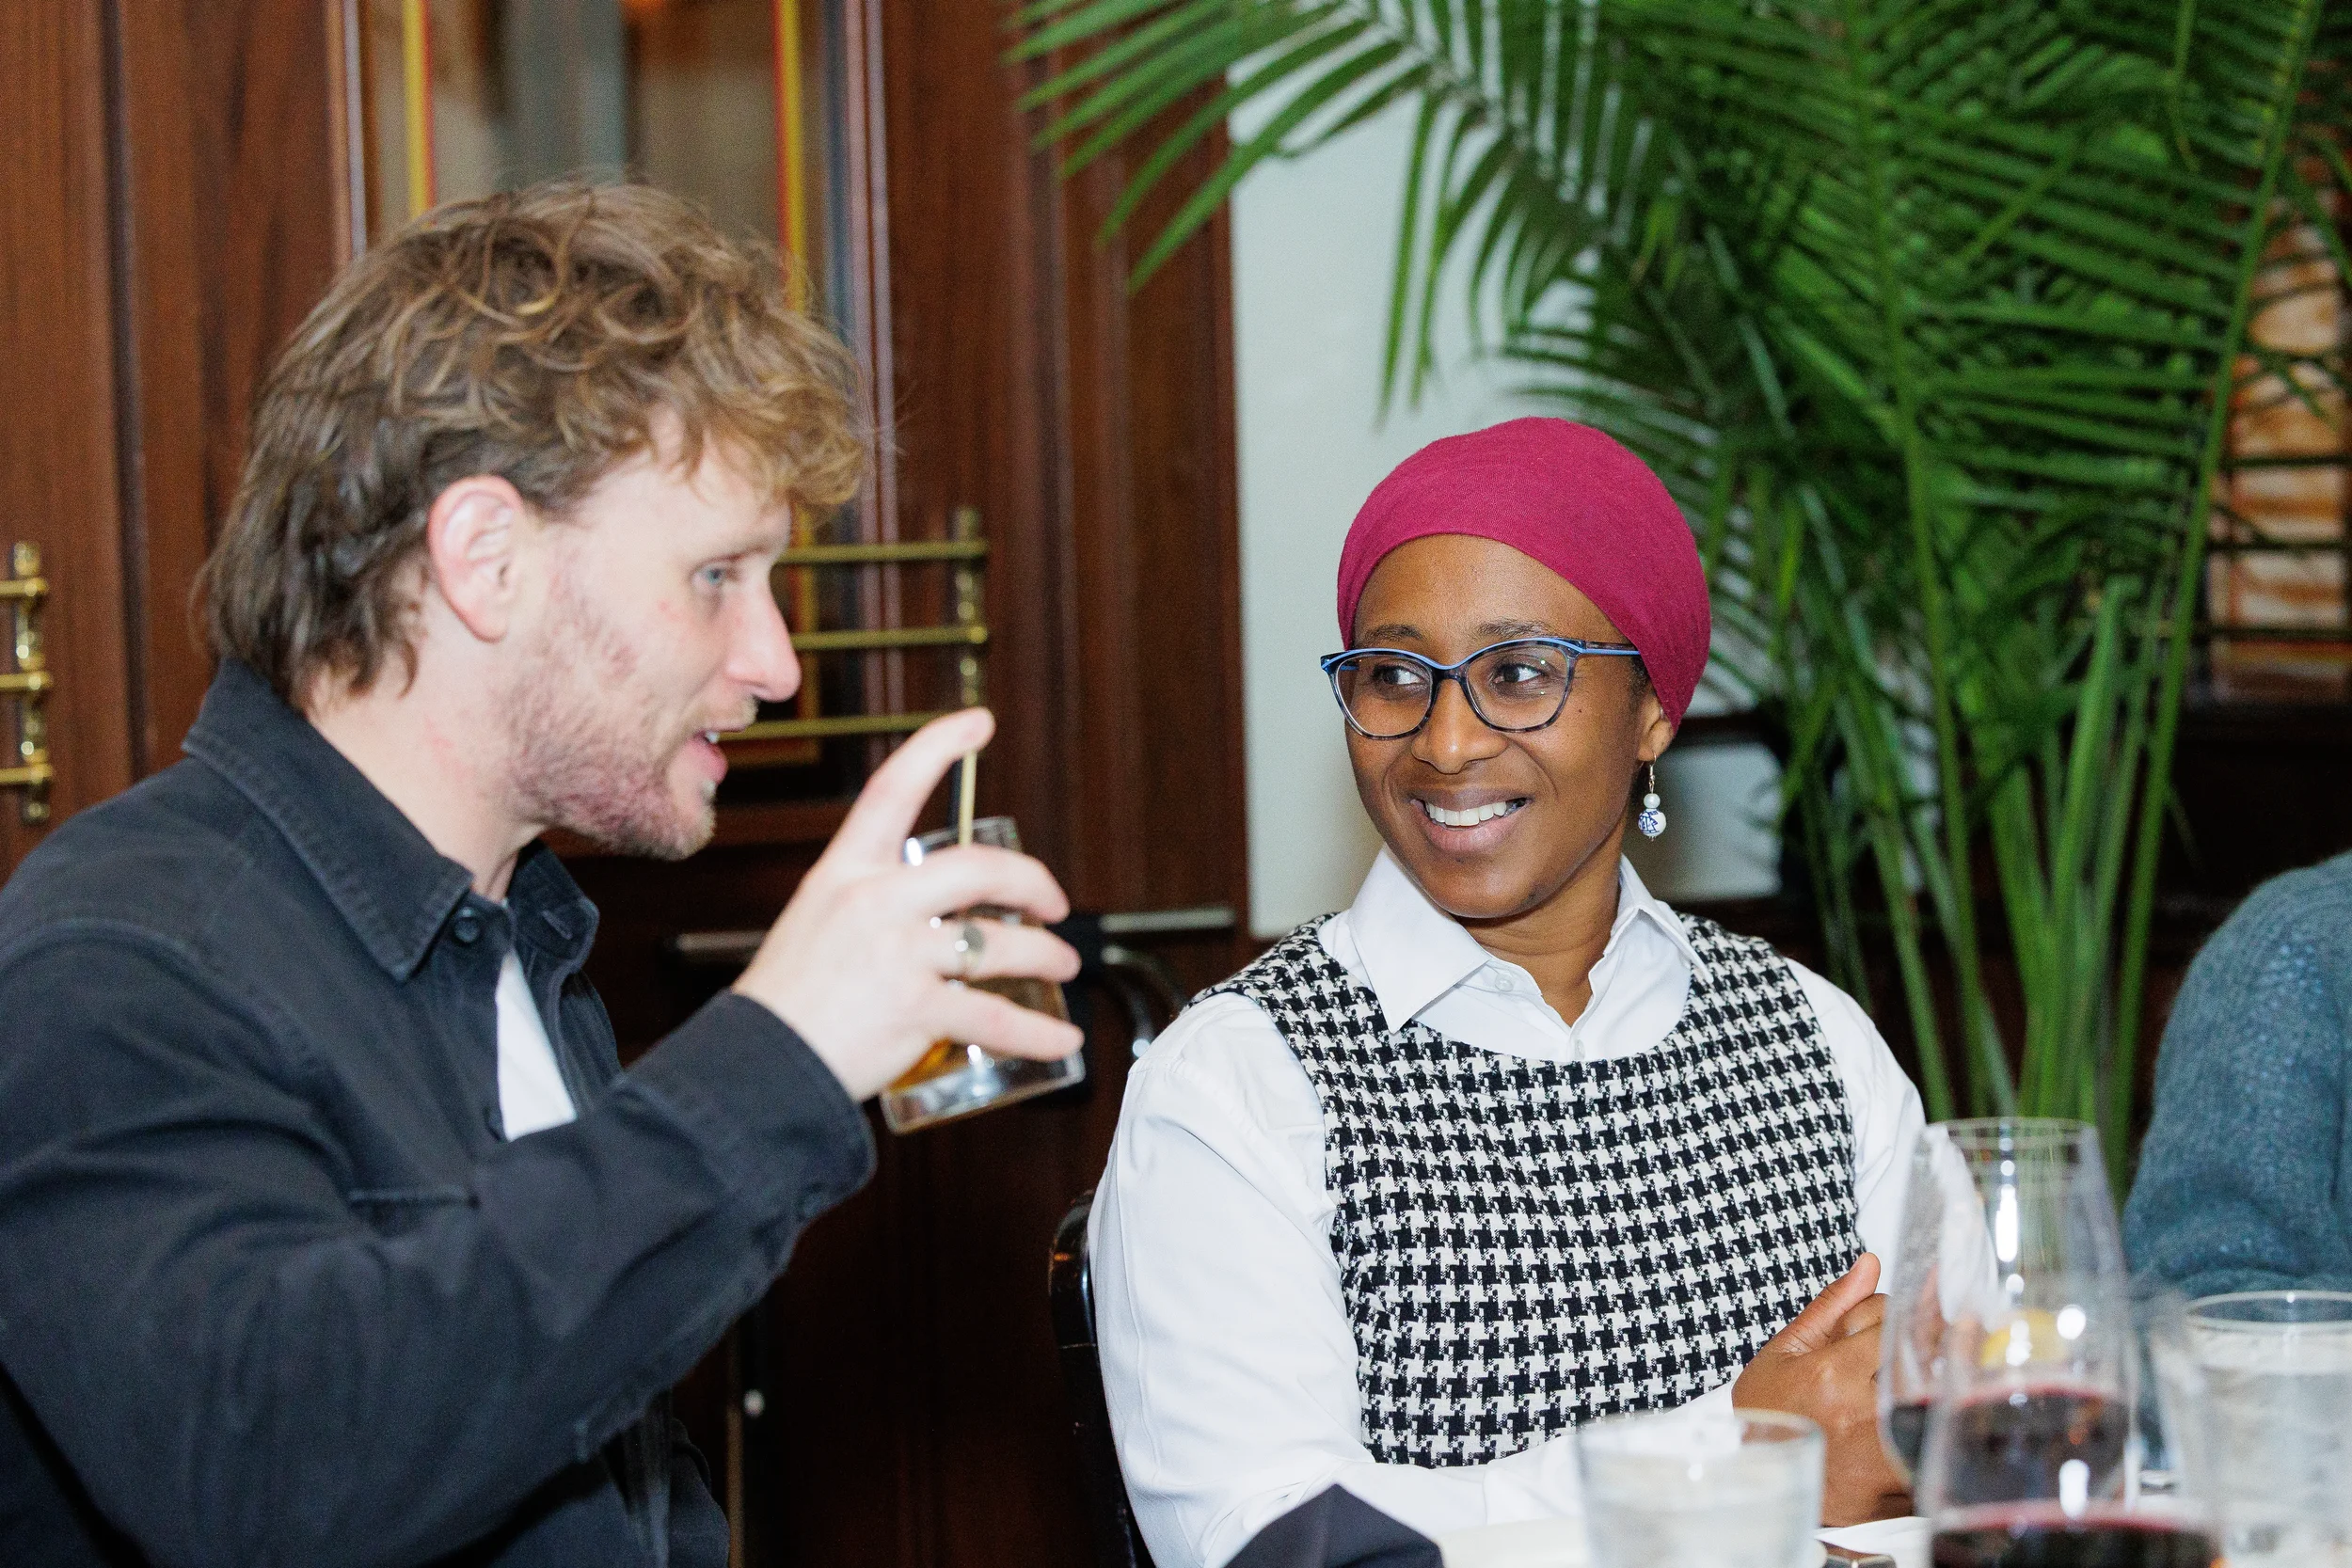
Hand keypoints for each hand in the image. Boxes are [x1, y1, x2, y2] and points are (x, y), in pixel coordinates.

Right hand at [731, 708, 1083, 1099]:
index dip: (938, 747)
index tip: (976, 722)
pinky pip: (994, 1017)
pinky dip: (1038, 1032)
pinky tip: (1062, 1039)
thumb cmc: (788, 999)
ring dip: (1046, 956)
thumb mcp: (818, 921)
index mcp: (845, 871)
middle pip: (979, 869)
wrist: (755, 1065)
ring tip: (1063, 967)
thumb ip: (874, 903)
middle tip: (1053, 905)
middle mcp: (873, 902)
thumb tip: (940, 907)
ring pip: (999, 943)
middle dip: (1033, 883)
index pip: (893, 789)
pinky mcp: (912, 1009)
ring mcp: (895, 955)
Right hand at [1731, 1253, 1911, 1525]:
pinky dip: (1934, 1426)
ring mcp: (1882, 1452)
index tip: (1896, 1316)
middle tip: (1939, 1333)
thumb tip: (1869, 1264)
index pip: (1892, 1322)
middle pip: (1921, 1358)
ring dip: (1936, 1382)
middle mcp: (1860, 1411)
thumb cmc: (1767, 1415)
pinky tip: (1921, 1418)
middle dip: (1927, 1342)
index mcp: (1831, 1373)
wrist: (1758, 1482)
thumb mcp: (1786, 1353)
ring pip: (1935, 1399)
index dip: (1896, 1314)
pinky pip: (1932, 1443)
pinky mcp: (1898, 1485)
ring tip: (1925, 1376)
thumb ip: (1831, 1307)